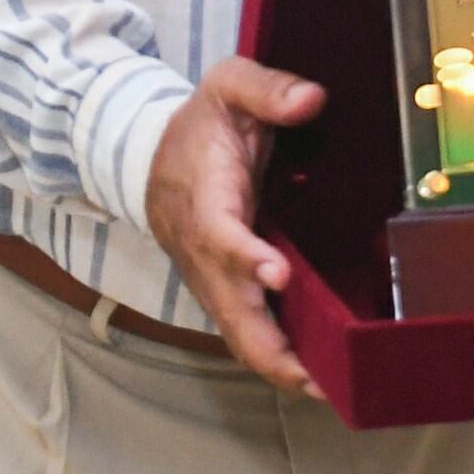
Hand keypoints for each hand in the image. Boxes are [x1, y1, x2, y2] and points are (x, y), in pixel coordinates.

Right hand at [142, 56, 327, 399]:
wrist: (146, 155)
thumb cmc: (200, 123)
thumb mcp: (228, 86)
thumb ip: (267, 88)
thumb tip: (313, 98)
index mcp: (207, 197)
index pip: (220, 234)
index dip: (245, 257)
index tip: (278, 274)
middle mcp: (203, 248)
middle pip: (228, 307)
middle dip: (268, 344)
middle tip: (315, 375)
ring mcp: (208, 275)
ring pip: (236, 330)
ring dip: (275, 362)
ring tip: (326, 388)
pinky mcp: (219, 288)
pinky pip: (243, 329)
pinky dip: (273, 356)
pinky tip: (315, 375)